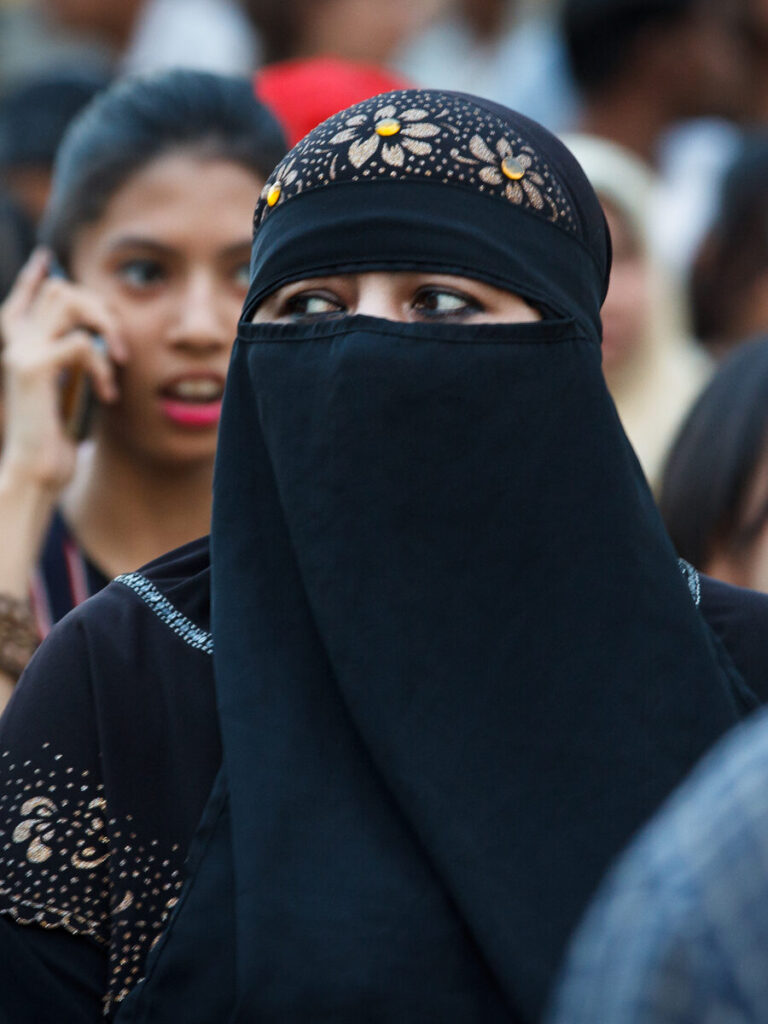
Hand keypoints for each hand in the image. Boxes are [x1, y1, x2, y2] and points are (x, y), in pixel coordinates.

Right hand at [0, 248, 125, 489]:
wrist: (36, 472)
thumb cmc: (56, 439)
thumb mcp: (67, 391)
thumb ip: (72, 361)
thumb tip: (93, 337)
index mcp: (20, 348)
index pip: (20, 300)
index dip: (35, 278)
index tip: (48, 259)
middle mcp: (15, 344)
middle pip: (61, 291)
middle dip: (100, 307)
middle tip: (120, 345)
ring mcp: (21, 353)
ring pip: (69, 302)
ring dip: (106, 325)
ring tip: (119, 361)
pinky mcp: (33, 369)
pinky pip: (81, 344)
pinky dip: (103, 366)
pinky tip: (107, 394)